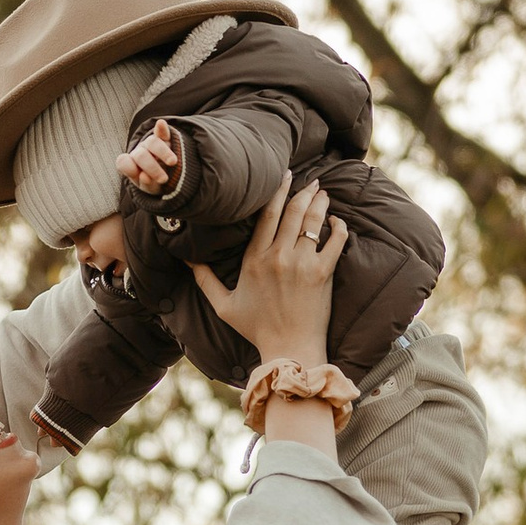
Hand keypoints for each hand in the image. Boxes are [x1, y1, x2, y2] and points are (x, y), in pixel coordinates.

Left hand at [118, 124, 183, 195]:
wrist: (167, 176)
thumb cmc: (154, 184)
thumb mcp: (149, 188)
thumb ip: (146, 184)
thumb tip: (145, 177)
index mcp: (130, 164)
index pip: (124, 163)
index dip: (130, 169)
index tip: (143, 177)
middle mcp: (139, 152)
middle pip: (141, 155)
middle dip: (152, 167)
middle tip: (163, 179)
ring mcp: (151, 144)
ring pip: (153, 142)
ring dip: (163, 152)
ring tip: (172, 162)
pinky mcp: (165, 139)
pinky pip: (162, 132)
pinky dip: (161, 128)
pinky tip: (161, 123)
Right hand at [216, 171, 345, 366]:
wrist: (289, 348)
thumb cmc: (256, 328)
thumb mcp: (223, 305)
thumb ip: (204, 279)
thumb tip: (186, 259)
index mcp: (254, 260)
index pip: (267, 215)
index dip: (277, 191)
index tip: (285, 176)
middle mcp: (278, 257)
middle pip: (292, 211)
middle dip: (303, 191)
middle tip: (312, 180)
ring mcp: (302, 264)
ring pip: (313, 221)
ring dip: (320, 203)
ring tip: (323, 193)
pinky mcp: (323, 274)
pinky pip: (335, 241)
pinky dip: (339, 227)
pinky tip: (337, 221)